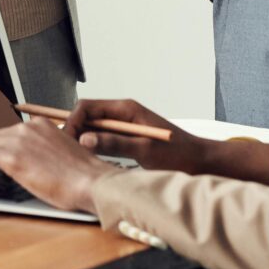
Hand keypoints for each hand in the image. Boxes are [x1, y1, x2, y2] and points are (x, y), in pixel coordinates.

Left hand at [0, 118, 117, 213]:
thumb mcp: (62, 154)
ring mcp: (18, 140)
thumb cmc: (84, 177)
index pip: (9, 133)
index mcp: (41, 126)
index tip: (4, 167)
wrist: (93, 183)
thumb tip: (30, 162)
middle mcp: (27, 128)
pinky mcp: (11, 157)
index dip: (2, 151)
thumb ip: (42, 152)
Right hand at [64, 99, 268, 185]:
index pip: (87, 107)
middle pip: (87, 116)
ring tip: (75, 157)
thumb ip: (115, 143)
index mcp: (125, 109)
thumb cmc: (178, 154)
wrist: (202, 162)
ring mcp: (125, 125)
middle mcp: (123, 113)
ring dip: (83, 139)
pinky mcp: (128, 138)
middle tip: (66, 151)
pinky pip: (103, 138)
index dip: (72, 121)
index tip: (67, 140)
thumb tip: (84, 140)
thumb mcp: (145, 150)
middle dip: (74, 130)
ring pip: (93, 128)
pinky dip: (94, 147)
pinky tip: (91, 160)